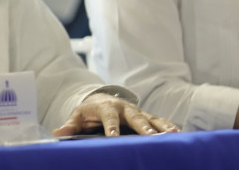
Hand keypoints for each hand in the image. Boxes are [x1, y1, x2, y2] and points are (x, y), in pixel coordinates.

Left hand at [53, 93, 179, 136]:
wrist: (100, 99)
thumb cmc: (88, 111)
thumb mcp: (77, 116)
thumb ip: (70, 125)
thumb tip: (58, 134)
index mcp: (106, 107)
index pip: (108, 117)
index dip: (111, 127)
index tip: (113, 138)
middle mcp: (124, 108)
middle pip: (135, 117)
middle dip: (143, 126)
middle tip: (150, 137)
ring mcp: (137, 111)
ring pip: (152, 118)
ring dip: (162, 127)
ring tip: (173, 135)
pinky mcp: (147, 117)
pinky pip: (160, 121)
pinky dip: (170, 127)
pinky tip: (180, 135)